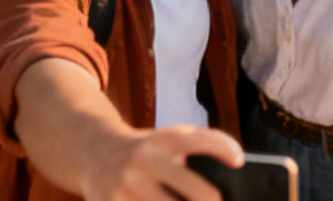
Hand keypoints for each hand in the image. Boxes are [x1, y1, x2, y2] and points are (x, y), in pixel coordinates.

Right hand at [78, 126, 242, 200]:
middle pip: (197, 192)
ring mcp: (126, 186)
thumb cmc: (144, 150)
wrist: (94, 149)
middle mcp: (145, 160)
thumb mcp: (168, 140)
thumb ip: (199, 152)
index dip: (224, 148)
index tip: (238, 162)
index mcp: (163, 141)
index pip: (200, 140)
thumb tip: (230, 180)